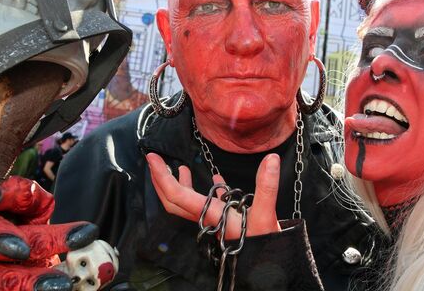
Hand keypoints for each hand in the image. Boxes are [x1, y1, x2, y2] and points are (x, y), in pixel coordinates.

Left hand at [147, 152, 281, 238]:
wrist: (268, 266)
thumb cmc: (263, 243)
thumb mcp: (266, 214)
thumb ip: (267, 186)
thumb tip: (271, 160)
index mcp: (211, 213)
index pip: (177, 194)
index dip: (162, 176)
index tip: (152, 158)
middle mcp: (207, 217)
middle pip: (173, 201)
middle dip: (161, 180)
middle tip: (155, 160)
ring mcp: (213, 220)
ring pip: (187, 203)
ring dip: (179, 185)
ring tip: (180, 168)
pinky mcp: (223, 221)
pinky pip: (209, 203)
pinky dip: (207, 189)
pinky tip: (216, 177)